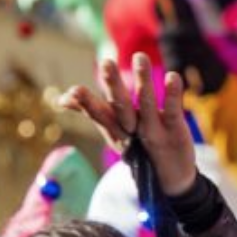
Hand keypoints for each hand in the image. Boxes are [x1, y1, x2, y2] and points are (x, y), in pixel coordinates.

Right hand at [60, 53, 197, 196]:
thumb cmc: (138, 149)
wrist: (170, 180)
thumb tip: (61, 98)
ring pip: (147, 104)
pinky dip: (172, 94)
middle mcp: (132, 131)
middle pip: (121, 107)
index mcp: (115, 129)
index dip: (86, 103)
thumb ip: (91, 111)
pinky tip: (173, 75)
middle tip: (105, 63)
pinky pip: (173, 111)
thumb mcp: (113, 131)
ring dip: (143, 81)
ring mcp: (153, 132)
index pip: (98, 113)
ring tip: (140, 56)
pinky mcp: (175, 132)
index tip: (73, 92)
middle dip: (112, 86)